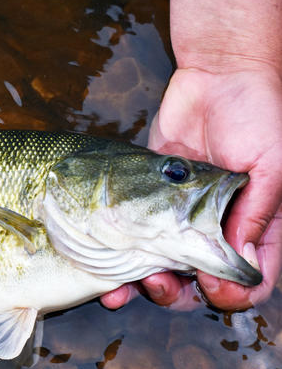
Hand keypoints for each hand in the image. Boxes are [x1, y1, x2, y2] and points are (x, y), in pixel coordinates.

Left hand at [101, 65, 281, 310]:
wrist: (217, 76)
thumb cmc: (256, 116)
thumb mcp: (272, 167)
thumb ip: (256, 214)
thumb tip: (239, 262)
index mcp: (254, 227)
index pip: (249, 279)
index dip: (231, 293)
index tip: (210, 286)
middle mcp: (217, 228)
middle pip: (199, 282)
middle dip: (178, 293)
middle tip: (158, 283)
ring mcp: (180, 216)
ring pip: (162, 265)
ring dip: (143, 283)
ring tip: (121, 286)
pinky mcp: (151, 201)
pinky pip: (135, 237)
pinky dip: (120, 258)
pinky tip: (104, 267)